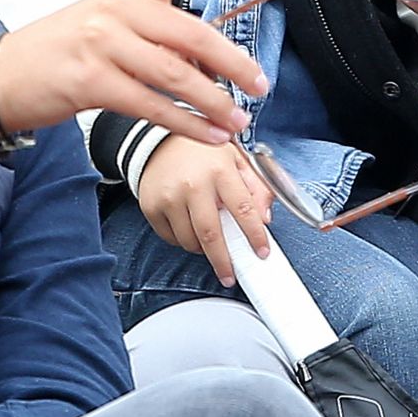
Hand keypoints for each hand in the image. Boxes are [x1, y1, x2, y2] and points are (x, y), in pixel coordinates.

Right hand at [0, 0, 267, 141]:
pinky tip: (208, 134)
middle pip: (189, 34)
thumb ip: (157, 35)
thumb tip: (211, 64)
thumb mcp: (110, 25)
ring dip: (213, 102)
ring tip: (238, 118)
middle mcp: (118, 11)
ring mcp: (103, 45)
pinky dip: (186, 124)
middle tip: (259, 82)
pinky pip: (152, 106)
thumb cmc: (65, 49)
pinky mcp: (92, 82)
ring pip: (175, 75)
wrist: (5, 76)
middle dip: (232, 61)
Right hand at [138, 135, 274, 286]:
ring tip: (209, 236)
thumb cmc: (204, 152)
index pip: (243, 209)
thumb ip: (257, 186)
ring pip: (190, 241)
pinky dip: (184, 240)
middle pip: (211, 235)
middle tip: (230, 275)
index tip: (262, 252)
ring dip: (203, 248)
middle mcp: (194, 183)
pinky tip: (190, 225)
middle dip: (223, 261)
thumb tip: (265, 217)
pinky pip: (171, 238)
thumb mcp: (237, 158)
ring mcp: (170, 196)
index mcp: (220, 169)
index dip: (255, 235)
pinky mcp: (152, 206)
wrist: (161, 141)